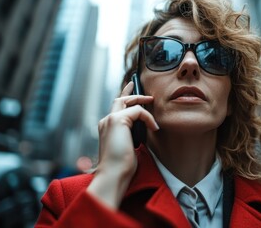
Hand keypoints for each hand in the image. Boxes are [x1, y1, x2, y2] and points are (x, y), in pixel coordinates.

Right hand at [87, 81, 158, 208]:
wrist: (113, 174)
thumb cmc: (121, 167)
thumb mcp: (128, 147)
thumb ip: (131, 135)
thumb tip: (144, 130)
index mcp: (107, 128)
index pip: (116, 110)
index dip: (124, 100)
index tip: (131, 94)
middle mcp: (106, 122)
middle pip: (119, 100)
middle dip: (129, 92)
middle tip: (138, 86)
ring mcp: (110, 120)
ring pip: (127, 102)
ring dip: (141, 100)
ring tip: (152, 100)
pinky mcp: (118, 121)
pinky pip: (138, 111)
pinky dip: (148, 117)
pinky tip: (154, 127)